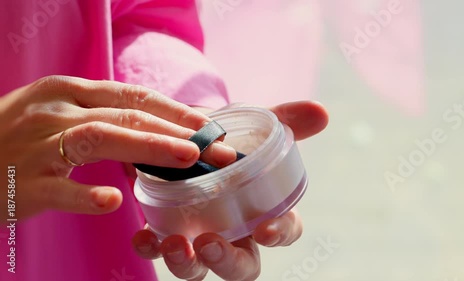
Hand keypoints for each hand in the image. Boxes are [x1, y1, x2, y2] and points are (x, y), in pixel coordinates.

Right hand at [0, 76, 235, 220]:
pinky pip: (57, 189)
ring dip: (148, 148)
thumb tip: (157, 146)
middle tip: (217, 149)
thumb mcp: (59, 119)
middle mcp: (56, 111)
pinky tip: (114, 201)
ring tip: (187, 159)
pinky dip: (85, 195)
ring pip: (99, 138)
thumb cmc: (17, 139)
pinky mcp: (19, 182)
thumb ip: (105, 125)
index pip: (133, 96)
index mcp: (69, 92)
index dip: (175, 109)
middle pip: (126, 114)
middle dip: (178, 131)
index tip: (210, 125)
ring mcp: (36, 144)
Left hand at [132, 100, 328, 279]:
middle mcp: (234, 231)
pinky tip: (143, 236)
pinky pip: (160, 250)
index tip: (266, 229)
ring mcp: (200, 234)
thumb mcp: (255, 127)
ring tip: (173, 244)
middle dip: (228, 262)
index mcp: (264, 209)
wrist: (190, 133)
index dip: (280, 235)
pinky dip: (152, 247)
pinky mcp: (169, 229)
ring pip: (199, 267)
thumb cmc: (230, 137)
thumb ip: (287, 120)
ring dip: (187, 263)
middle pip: (241, 265)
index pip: (285, 230)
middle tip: (211, 245)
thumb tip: (321, 111)